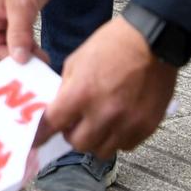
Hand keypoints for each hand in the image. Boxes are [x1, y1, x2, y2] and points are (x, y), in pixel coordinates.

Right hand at [0, 0, 66, 71]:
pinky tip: (41, 53)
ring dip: (22, 53)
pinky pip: (21, 36)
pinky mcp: (21, 14)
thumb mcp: (22, 5)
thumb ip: (19, 34)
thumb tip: (18, 59)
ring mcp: (7, 15)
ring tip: (40, 61)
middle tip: (27, 68)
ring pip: (9, 43)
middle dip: (9, 58)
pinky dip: (29, 46)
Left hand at [38, 16, 180, 158]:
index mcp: (81, 93)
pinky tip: (119, 122)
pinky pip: (125, 146)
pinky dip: (118, 138)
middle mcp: (104, 113)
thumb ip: (66, 89)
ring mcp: (127, 123)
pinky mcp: (147, 126)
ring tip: (99, 123)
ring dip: (96, 140)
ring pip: (102, 151)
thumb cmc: (114, 44)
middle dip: (72, 135)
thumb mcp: (77, 60)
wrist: (153, 39)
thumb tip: (59, 110)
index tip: (36, 140)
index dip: (41, 134)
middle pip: (78, 144)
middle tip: (76, 124)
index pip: (52, 125)